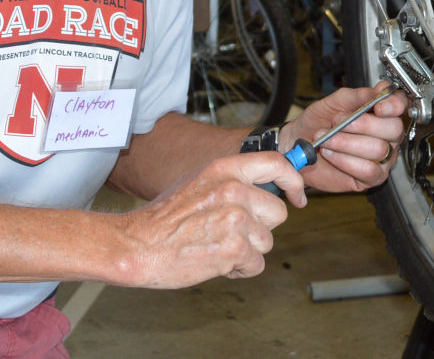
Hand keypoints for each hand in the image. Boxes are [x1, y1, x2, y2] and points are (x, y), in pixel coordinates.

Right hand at [112, 150, 302, 287]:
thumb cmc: (163, 218)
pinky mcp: (234, 249)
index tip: (297, 195)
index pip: (276, 164)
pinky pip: (256, 264)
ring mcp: (235, 219)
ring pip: (266, 241)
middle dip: (260, 227)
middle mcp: (234, 189)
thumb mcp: (197, 181)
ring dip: (247, 251)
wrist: (136, 244)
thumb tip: (262, 189)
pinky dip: (239, 269)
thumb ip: (231, 181)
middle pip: (277, 212)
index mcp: (224, 168)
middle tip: (231, 232)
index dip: (293, 181)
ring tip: (216, 246)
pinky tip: (215, 261)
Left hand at [279, 81, 405, 193]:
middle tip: (338, 122)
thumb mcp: (334, 102)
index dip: (394, 105)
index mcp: (381, 113)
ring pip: (378, 150)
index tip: (379, 107)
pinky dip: (346, 161)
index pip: (401, 105)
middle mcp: (386, 136)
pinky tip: (331, 154)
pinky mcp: (371, 178)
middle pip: (393, 129)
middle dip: (363, 124)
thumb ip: (358, 95)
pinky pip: (369, 170)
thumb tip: (379, 90)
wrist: (298, 143)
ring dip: (348, 143)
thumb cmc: (317, 122)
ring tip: (327, 139)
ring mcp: (382, 158)